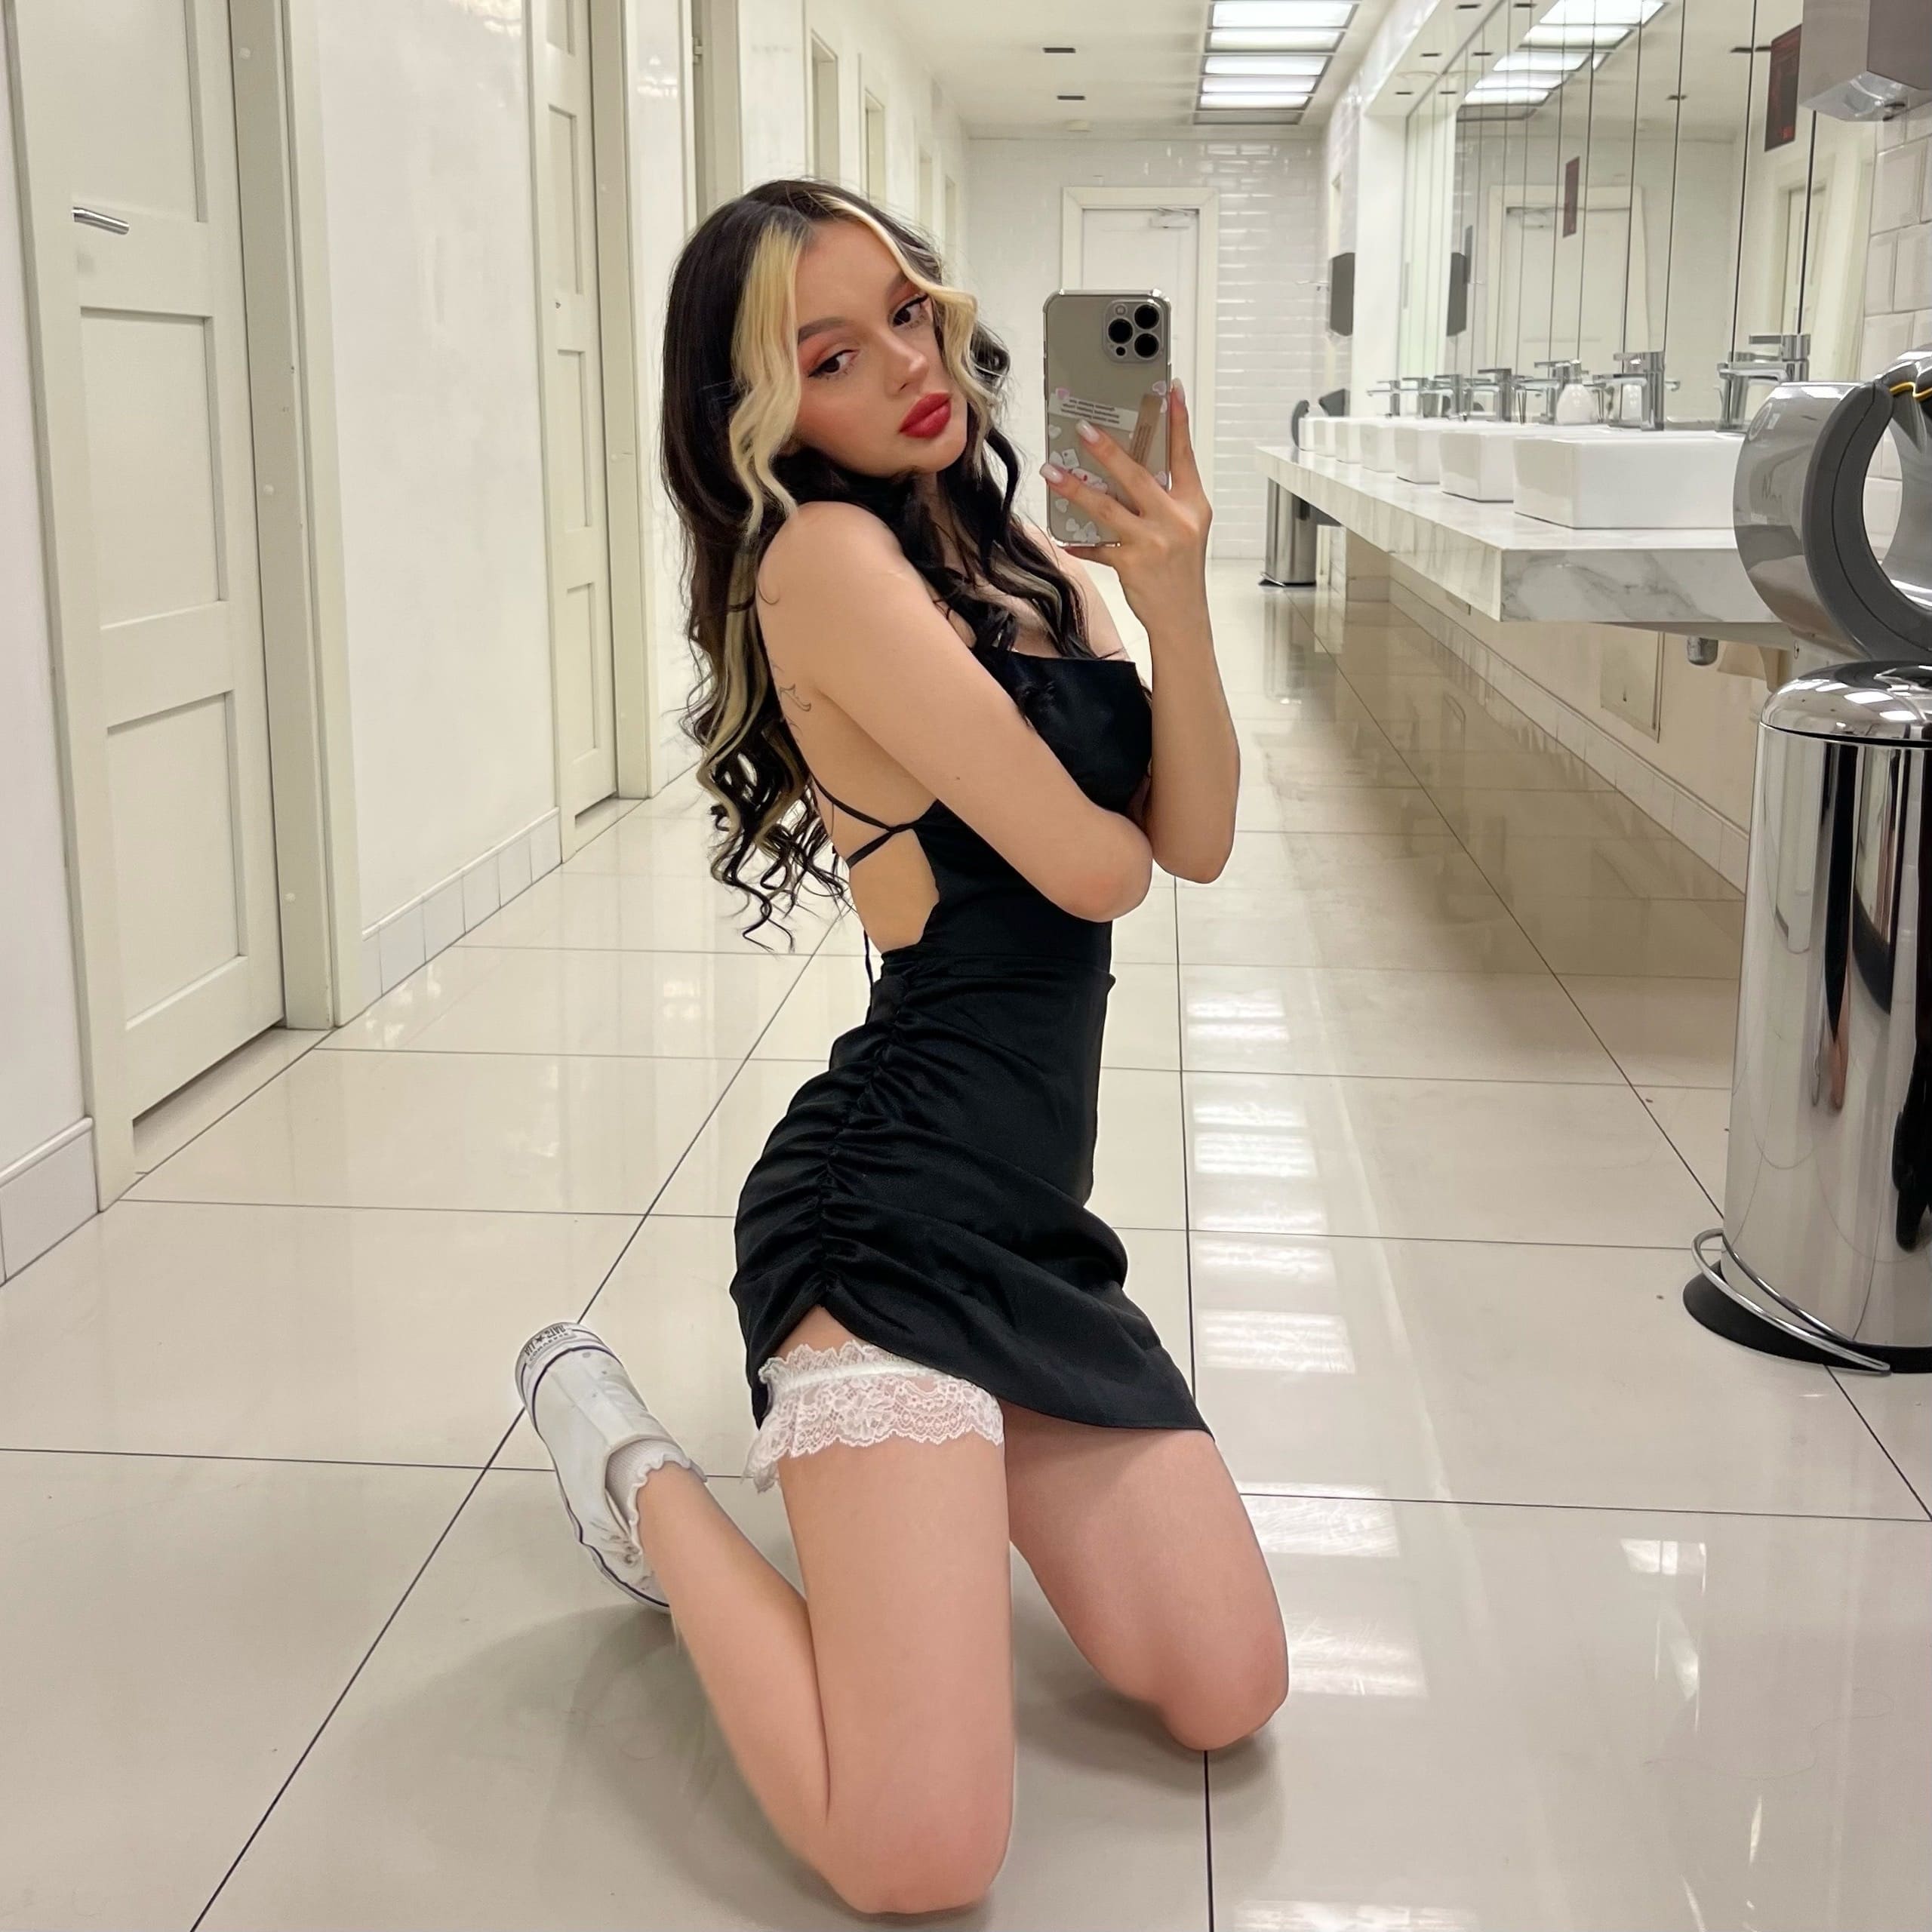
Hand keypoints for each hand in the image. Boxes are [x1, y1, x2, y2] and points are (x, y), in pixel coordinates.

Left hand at [1041, 382, 1211, 636]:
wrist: (1183, 617)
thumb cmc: (1181, 572)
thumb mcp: (1185, 530)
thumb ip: (1163, 501)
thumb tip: (1126, 474)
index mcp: (1193, 505)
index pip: (1184, 455)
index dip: (1177, 421)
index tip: (1169, 391)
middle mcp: (1175, 519)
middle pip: (1136, 476)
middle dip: (1108, 450)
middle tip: (1084, 429)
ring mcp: (1153, 541)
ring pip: (1107, 507)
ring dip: (1075, 489)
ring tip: (1052, 472)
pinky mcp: (1132, 564)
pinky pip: (1097, 547)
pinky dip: (1080, 543)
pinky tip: (1063, 537)